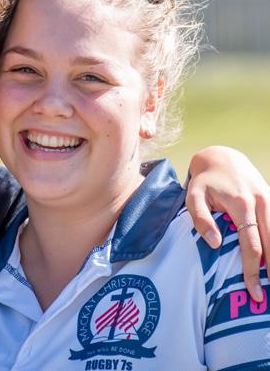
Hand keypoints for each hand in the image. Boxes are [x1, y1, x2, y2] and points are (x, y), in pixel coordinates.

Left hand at [185, 146, 268, 302]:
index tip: (254, 291)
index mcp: (242, 204)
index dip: (253, 270)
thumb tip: (216, 244)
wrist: (222, 157)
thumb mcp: (193, 196)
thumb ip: (201, 219)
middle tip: (265, 297)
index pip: (251, 245)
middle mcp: (261, 203)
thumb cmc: (204, 181)